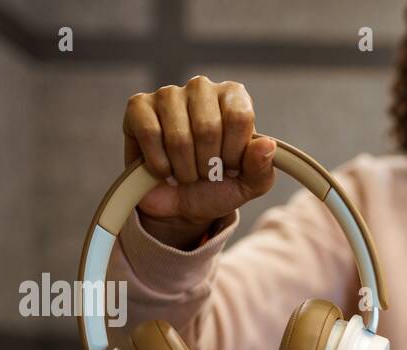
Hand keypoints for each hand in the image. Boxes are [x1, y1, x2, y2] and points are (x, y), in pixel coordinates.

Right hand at [122, 75, 275, 248]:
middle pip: (208, 127)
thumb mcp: (249, 184)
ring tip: (186, 173)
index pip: (239, 117)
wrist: (182, 205)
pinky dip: (160, 165)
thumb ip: (263, 167)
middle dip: (208, 164)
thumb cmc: (218, 186)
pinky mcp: (138, 107)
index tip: (230, 167)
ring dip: (184, 169)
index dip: (234, 153)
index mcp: (234, 97)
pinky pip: (151, 135)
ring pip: (179, 137)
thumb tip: (267, 144)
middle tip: (205, 173)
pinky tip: (164, 170)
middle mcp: (201, 88)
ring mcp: (168, 94)